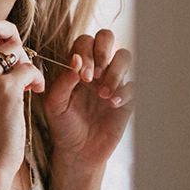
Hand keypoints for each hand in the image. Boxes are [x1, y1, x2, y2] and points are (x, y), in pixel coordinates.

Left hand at [43, 29, 133, 169]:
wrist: (78, 151)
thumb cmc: (63, 125)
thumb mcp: (55, 104)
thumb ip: (63, 81)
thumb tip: (77, 59)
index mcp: (78, 66)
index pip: (85, 41)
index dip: (86, 52)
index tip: (83, 76)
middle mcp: (97, 69)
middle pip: (107, 37)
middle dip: (103, 50)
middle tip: (96, 74)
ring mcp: (113, 81)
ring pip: (124, 56)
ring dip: (115, 72)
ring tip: (103, 94)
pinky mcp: (127, 98)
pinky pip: (134, 83)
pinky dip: (125, 92)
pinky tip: (113, 105)